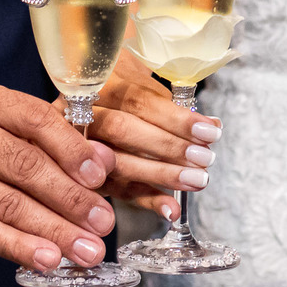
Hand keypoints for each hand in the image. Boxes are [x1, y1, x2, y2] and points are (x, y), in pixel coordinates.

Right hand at [0, 81, 116, 271]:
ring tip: (87, 249)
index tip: (100, 177)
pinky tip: (48, 258)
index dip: (71, 149)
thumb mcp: (15, 134)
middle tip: (103, 222)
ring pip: (9, 204)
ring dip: (55, 230)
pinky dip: (22, 248)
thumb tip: (104, 163)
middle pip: (24, 165)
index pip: (34, 118)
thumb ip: (58, 143)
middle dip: (70, 198)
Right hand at [89, 51, 221, 220]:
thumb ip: (168, 102)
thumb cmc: (117, 85)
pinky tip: (171, 209)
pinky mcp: (82, 177)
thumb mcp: (138, 78)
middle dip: (168, 147)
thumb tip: (211, 126)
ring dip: (162, 175)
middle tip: (204, 157)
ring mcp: (76, 147)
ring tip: (197, 179)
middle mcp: (78, 114)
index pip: (136, 101)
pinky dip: (147, 200)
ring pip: (117, 164)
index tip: (208, 130)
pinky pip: (115, 190)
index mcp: (95, 82)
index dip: (174, 118)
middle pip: (121, 131)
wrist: (79, 98)